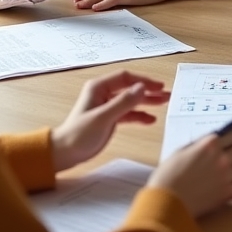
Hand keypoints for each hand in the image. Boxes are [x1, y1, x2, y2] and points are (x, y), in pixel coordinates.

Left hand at [51, 71, 168, 171]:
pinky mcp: (110, 118)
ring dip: (147, 102)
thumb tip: (142, 88)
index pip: (126, 78)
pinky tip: (151, 120)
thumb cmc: (78, 134)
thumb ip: (123, 102)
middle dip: (149, 91)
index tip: (159, 87)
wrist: (65, 153)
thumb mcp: (103, 117)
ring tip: (164, 104)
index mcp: (99, 88)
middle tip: (167, 94)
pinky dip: (140, 115)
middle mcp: (104, 94)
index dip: (144, 81)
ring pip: (132, 100)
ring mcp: (108, 106)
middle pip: (131, 88)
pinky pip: (128, 113)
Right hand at [149, 131, 231, 217]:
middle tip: (230, 157)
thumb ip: (201, 145)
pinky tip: (227, 186)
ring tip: (229, 173)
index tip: (229, 142)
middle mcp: (222, 158)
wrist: (166, 202)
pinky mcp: (228, 194)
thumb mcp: (182, 151)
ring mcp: (227, 176)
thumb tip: (215, 143)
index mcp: (210, 144)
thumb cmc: (169, 175)